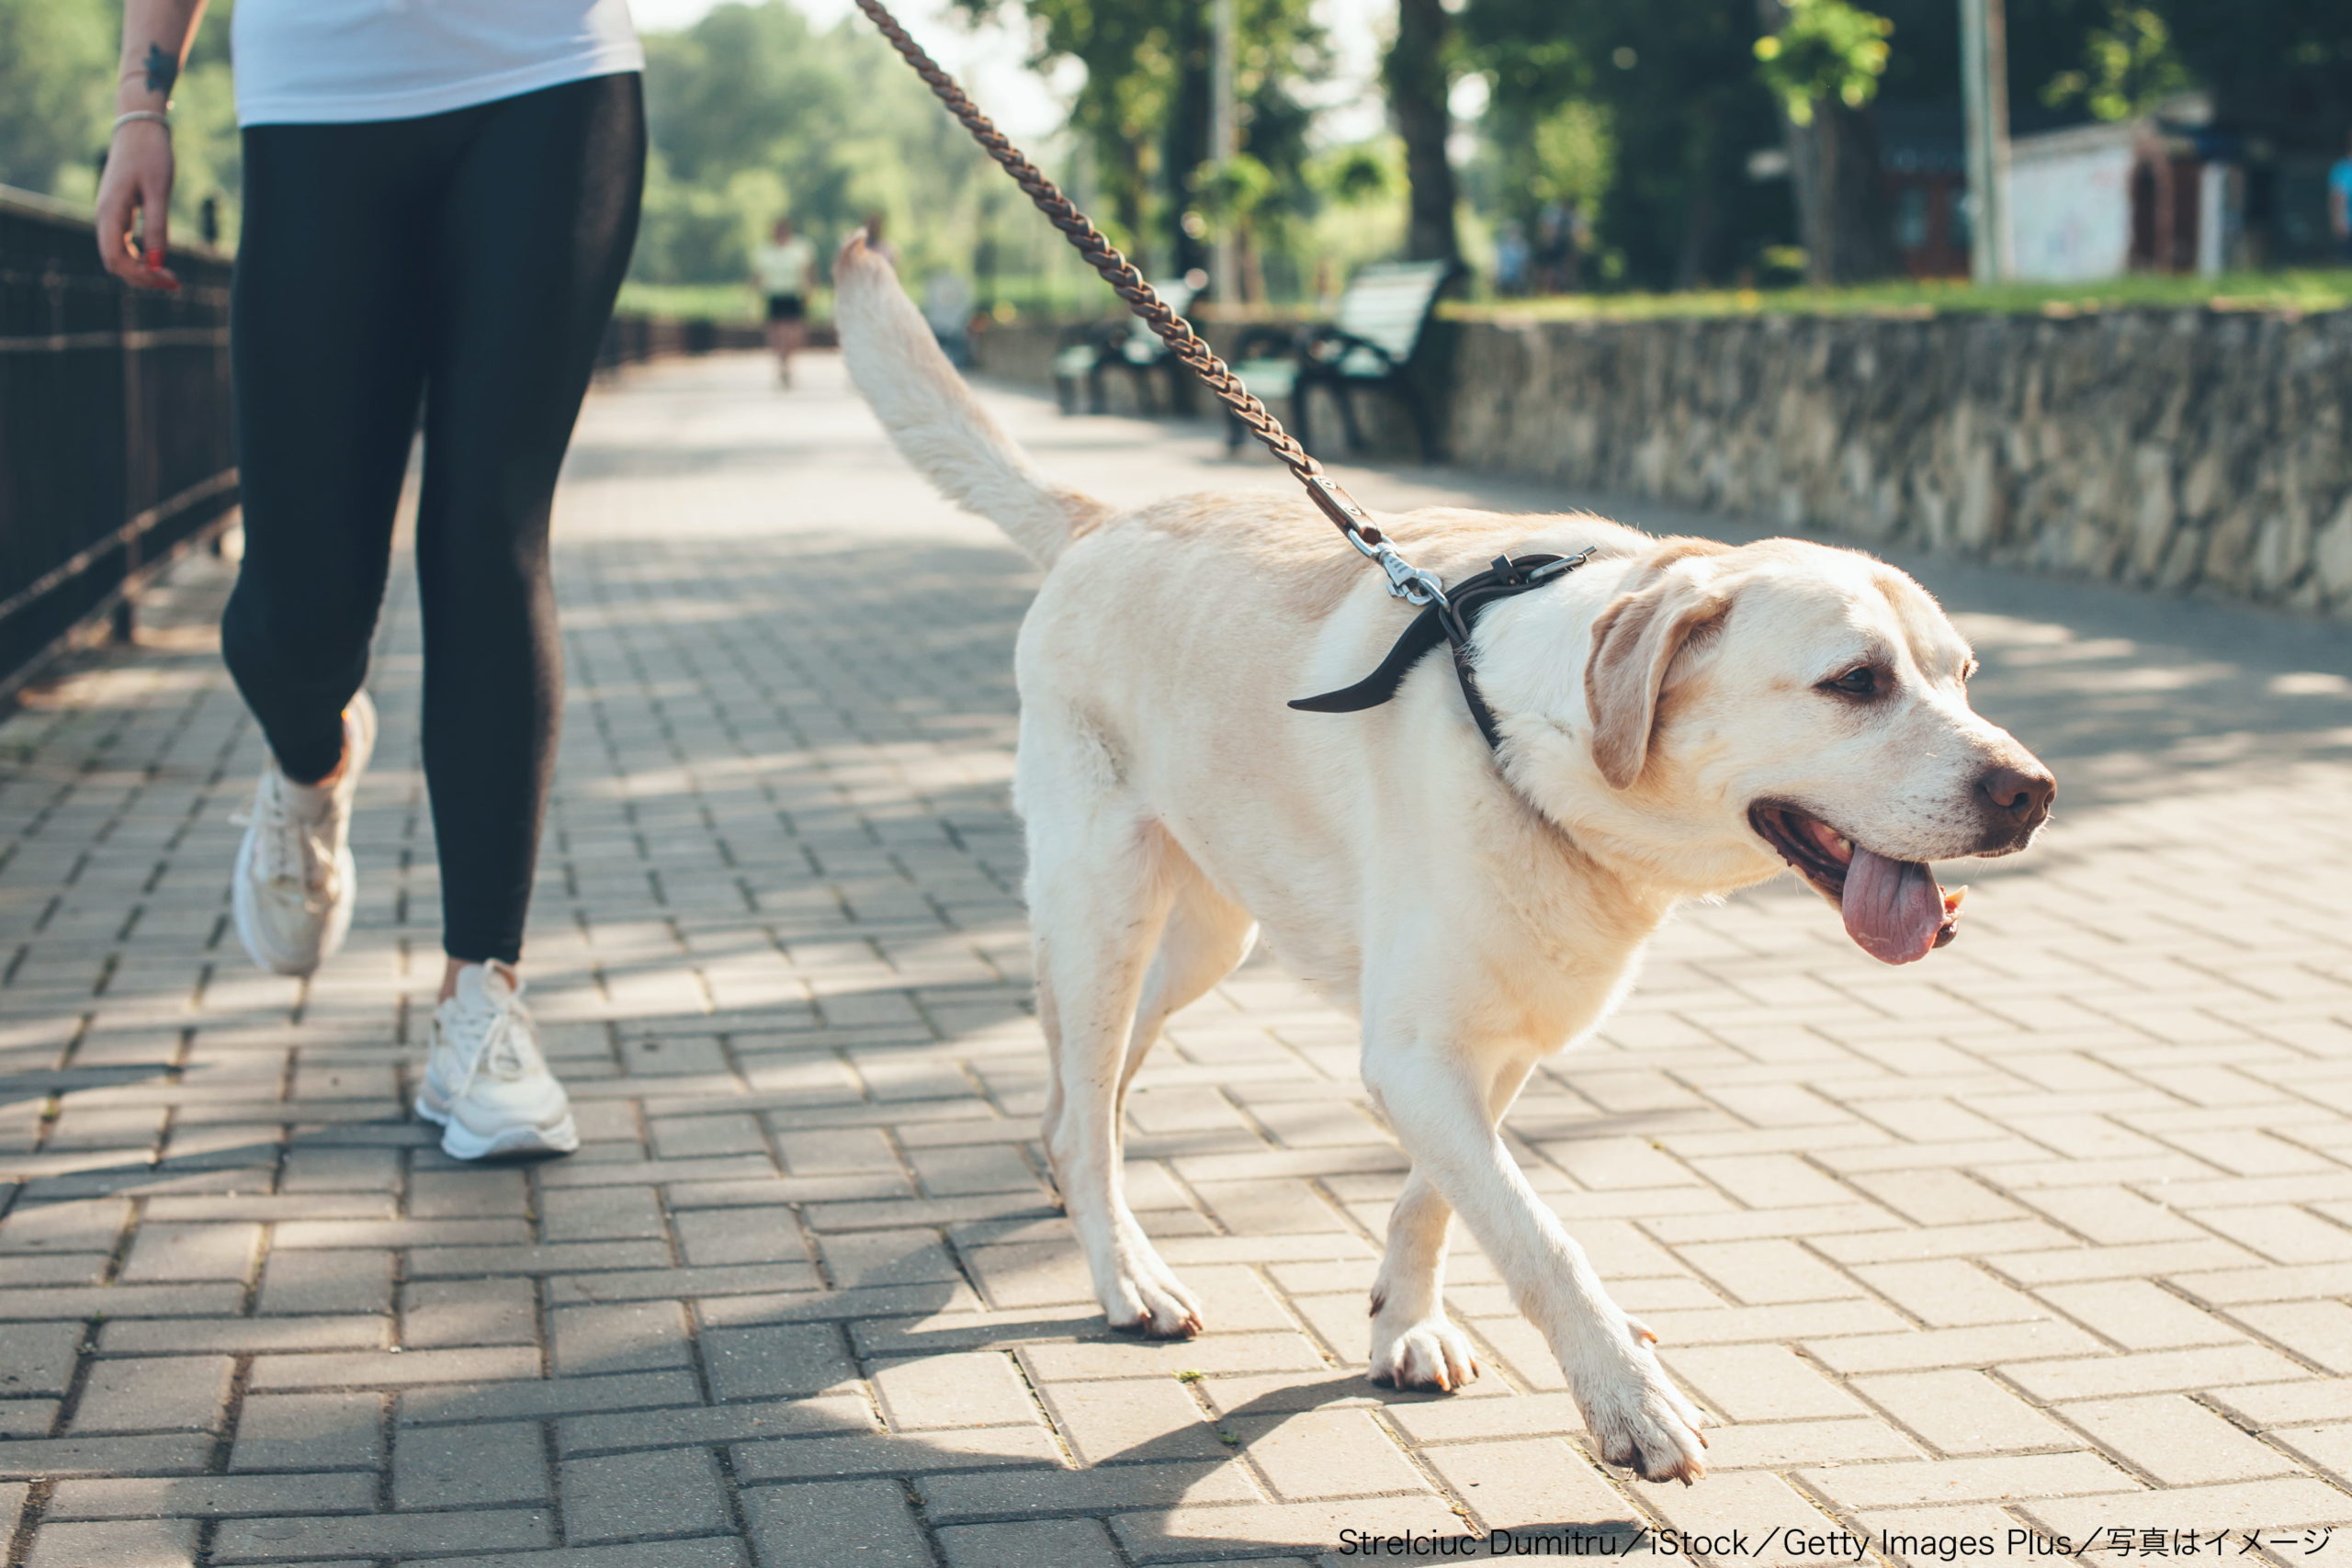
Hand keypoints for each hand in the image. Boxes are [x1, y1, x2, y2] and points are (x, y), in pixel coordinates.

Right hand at [94, 120, 178, 290]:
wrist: (139, 128)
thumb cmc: (151, 155)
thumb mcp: (159, 192)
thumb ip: (157, 228)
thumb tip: (156, 264)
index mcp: (110, 211)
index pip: (116, 258)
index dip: (140, 275)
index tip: (170, 278)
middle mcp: (104, 215)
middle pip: (114, 262)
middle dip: (142, 277)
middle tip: (175, 283)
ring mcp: (108, 214)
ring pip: (117, 255)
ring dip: (141, 269)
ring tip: (170, 276)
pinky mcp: (117, 211)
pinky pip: (122, 243)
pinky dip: (139, 257)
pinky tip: (159, 260)